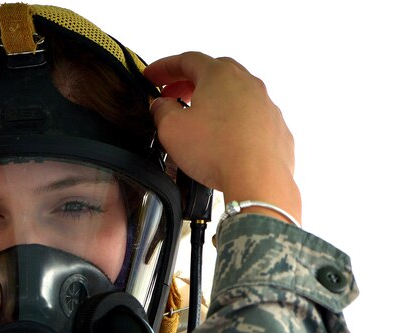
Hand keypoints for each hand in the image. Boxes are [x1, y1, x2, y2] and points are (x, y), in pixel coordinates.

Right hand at [144, 52, 300, 221]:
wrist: (258, 178)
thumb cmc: (216, 151)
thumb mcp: (171, 129)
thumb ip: (161, 111)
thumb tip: (161, 105)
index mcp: (219, 75)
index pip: (187, 60)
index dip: (164, 67)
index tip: (151, 76)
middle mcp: (247, 83)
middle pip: (213, 72)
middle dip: (189, 81)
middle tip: (172, 95)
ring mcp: (266, 104)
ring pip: (235, 94)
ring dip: (213, 101)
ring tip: (197, 118)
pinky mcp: (276, 127)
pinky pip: (250, 117)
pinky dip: (233, 121)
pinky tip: (223, 138)